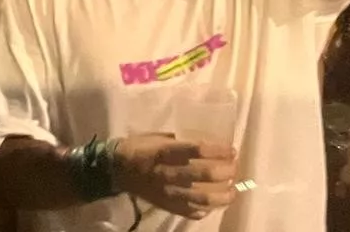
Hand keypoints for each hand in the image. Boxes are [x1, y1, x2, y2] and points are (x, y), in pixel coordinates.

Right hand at [112, 134, 238, 220]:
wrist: (116, 170)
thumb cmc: (137, 147)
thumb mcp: (155, 137)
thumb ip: (178, 141)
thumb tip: (204, 144)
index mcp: (163, 152)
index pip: (196, 150)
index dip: (217, 150)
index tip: (231, 149)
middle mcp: (167, 173)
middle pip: (203, 174)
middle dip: (225, 171)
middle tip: (234, 167)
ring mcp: (168, 193)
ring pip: (202, 198)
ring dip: (223, 195)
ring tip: (232, 190)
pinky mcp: (167, 206)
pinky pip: (192, 211)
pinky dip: (207, 209)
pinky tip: (214, 203)